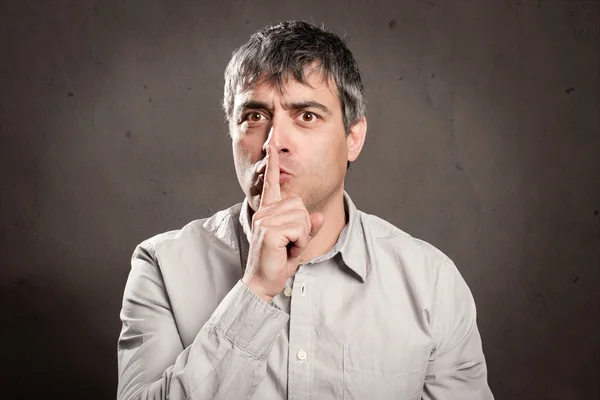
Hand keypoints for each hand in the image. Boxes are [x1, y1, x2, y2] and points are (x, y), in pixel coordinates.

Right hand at [242, 146, 324, 301]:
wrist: (263, 283)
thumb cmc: (277, 263)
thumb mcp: (297, 243)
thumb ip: (308, 228)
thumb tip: (319, 216)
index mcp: (268, 211)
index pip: (271, 184)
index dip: (272, 165)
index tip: (271, 147)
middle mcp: (265, 212)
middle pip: (301, 206)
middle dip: (304, 228)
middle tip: (290, 244)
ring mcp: (265, 220)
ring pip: (302, 217)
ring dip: (301, 237)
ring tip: (287, 248)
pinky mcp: (269, 230)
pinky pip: (299, 229)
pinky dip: (299, 243)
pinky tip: (286, 251)